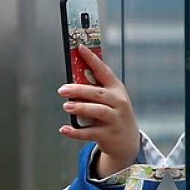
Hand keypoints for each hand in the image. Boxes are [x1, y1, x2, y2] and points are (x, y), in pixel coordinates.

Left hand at [57, 46, 139, 176]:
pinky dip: (76, 132)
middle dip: (79, 90)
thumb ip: (93, 90)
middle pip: (98, 93)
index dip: (92, 59)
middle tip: (62, 90)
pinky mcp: (109, 135)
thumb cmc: (113, 114)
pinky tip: (64, 129)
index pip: (103, 71)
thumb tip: (70, 83)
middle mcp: (118, 103)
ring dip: (81, 108)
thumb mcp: (109, 100)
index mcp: (116, 89)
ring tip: (66, 106)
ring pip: (98, 111)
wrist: (127, 141)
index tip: (80, 48)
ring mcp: (115, 119)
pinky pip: (90, 133)